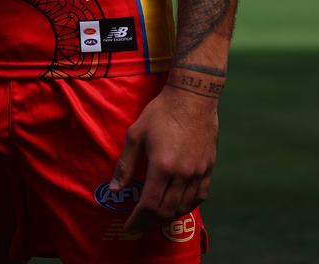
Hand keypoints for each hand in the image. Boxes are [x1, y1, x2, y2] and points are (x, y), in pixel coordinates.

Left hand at [110, 83, 217, 231]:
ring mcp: (198, 172)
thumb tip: (115, 190)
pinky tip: (178, 206)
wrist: (192, 97)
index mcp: (162, 166)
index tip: (129, 226)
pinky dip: (187, 206)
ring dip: (168, 217)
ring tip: (155, 218)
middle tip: (140, 225)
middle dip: (150, 222)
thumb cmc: (160, 112)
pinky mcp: (209, 168)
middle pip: (166, 210)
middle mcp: (182, 173)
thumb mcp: (136, 134)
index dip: (138, 219)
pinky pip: (200, 196)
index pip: (149, 205)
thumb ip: (125, 164)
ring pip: (184, 207)